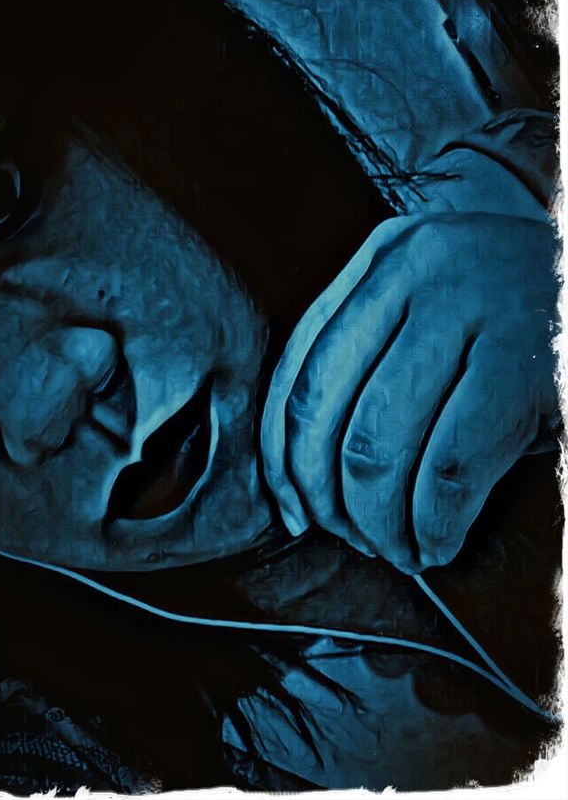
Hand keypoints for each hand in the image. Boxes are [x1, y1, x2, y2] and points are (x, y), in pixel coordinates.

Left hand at [262, 212, 558, 571]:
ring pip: (377, 444)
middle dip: (327, 496)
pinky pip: (448, 465)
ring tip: (399, 549)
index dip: (281, 453)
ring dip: (378, 520)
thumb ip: (376, 360)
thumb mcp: (441, 310)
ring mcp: (473, 305)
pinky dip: (434, 522)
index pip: (298, 366)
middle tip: (354, 537)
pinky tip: (438, 542)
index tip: (293, 508)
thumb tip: (309, 475)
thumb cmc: (526, 319)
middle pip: (323, 411)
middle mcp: (417, 268)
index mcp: (384, 258)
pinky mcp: (528, 359)